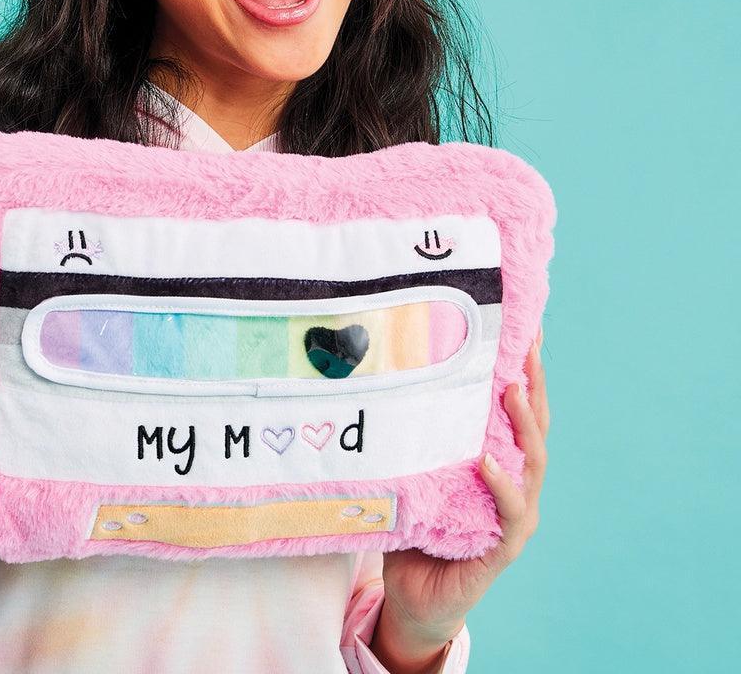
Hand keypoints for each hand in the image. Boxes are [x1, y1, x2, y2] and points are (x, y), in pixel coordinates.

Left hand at [372, 327, 549, 663]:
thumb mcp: (415, 468)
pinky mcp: (504, 546)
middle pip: (536, 425)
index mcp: (500, 459)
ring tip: (512, 389)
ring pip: (533, 462)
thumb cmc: (414, 525)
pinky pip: (510, 512)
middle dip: (534, 383)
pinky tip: (487, 462)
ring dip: (524, 424)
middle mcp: (517, 482)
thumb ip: (416, 433)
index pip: (518, 408)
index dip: (527, 368)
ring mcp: (517, 515)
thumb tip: (386, 373)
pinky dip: (502, 485)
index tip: (528, 326)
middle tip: (529, 344)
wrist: (413, 596)